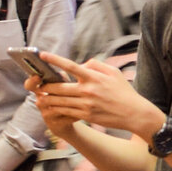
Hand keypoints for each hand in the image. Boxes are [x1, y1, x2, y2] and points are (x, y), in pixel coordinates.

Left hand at [33, 53, 150, 133]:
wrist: (134, 113)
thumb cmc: (124, 91)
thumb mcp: (113, 72)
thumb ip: (95, 65)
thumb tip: (81, 65)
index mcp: (93, 77)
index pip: (70, 65)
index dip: (54, 59)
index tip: (42, 54)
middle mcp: (88, 90)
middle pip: (59, 87)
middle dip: (45, 85)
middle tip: (37, 84)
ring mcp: (86, 104)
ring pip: (60, 101)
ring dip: (47, 99)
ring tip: (39, 97)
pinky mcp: (86, 116)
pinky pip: (66, 112)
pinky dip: (56, 109)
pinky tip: (50, 107)